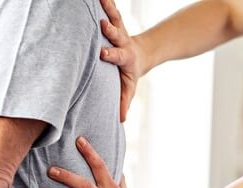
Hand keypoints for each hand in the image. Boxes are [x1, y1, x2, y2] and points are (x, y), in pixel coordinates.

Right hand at [99, 0, 145, 121]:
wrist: (141, 54)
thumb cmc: (129, 74)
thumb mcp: (129, 87)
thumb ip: (124, 101)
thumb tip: (120, 120)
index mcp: (125, 57)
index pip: (117, 56)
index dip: (111, 54)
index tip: (102, 53)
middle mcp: (121, 41)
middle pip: (116, 34)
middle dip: (109, 29)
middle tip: (102, 24)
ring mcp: (118, 30)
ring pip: (114, 17)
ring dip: (108, 7)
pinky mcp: (115, 22)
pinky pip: (110, 9)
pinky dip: (105, 1)